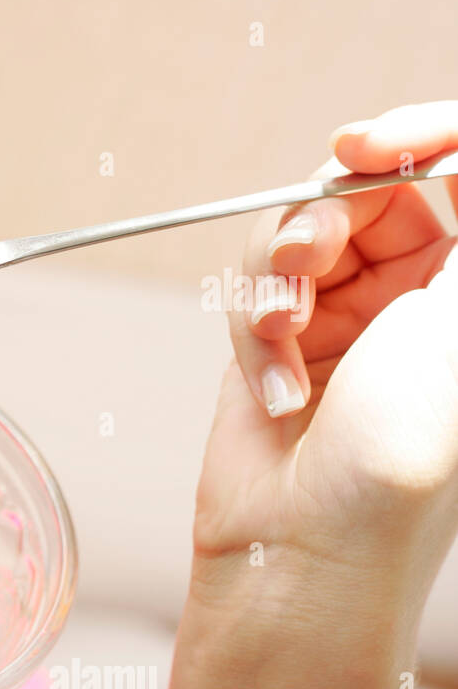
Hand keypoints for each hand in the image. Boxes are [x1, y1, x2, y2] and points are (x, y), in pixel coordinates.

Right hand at [201, 102, 457, 578]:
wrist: (299, 548)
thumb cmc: (395, 461)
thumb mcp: (455, 325)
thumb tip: (454, 155)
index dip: (417, 139)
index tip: (367, 145)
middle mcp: (420, 297)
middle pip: (366, 191)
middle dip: (323, 218)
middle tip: (302, 261)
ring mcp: (347, 319)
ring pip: (296, 233)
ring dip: (275, 281)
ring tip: (279, 336)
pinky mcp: (279, 342)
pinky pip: (252, 288)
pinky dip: (251, 332)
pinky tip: (274, 388)